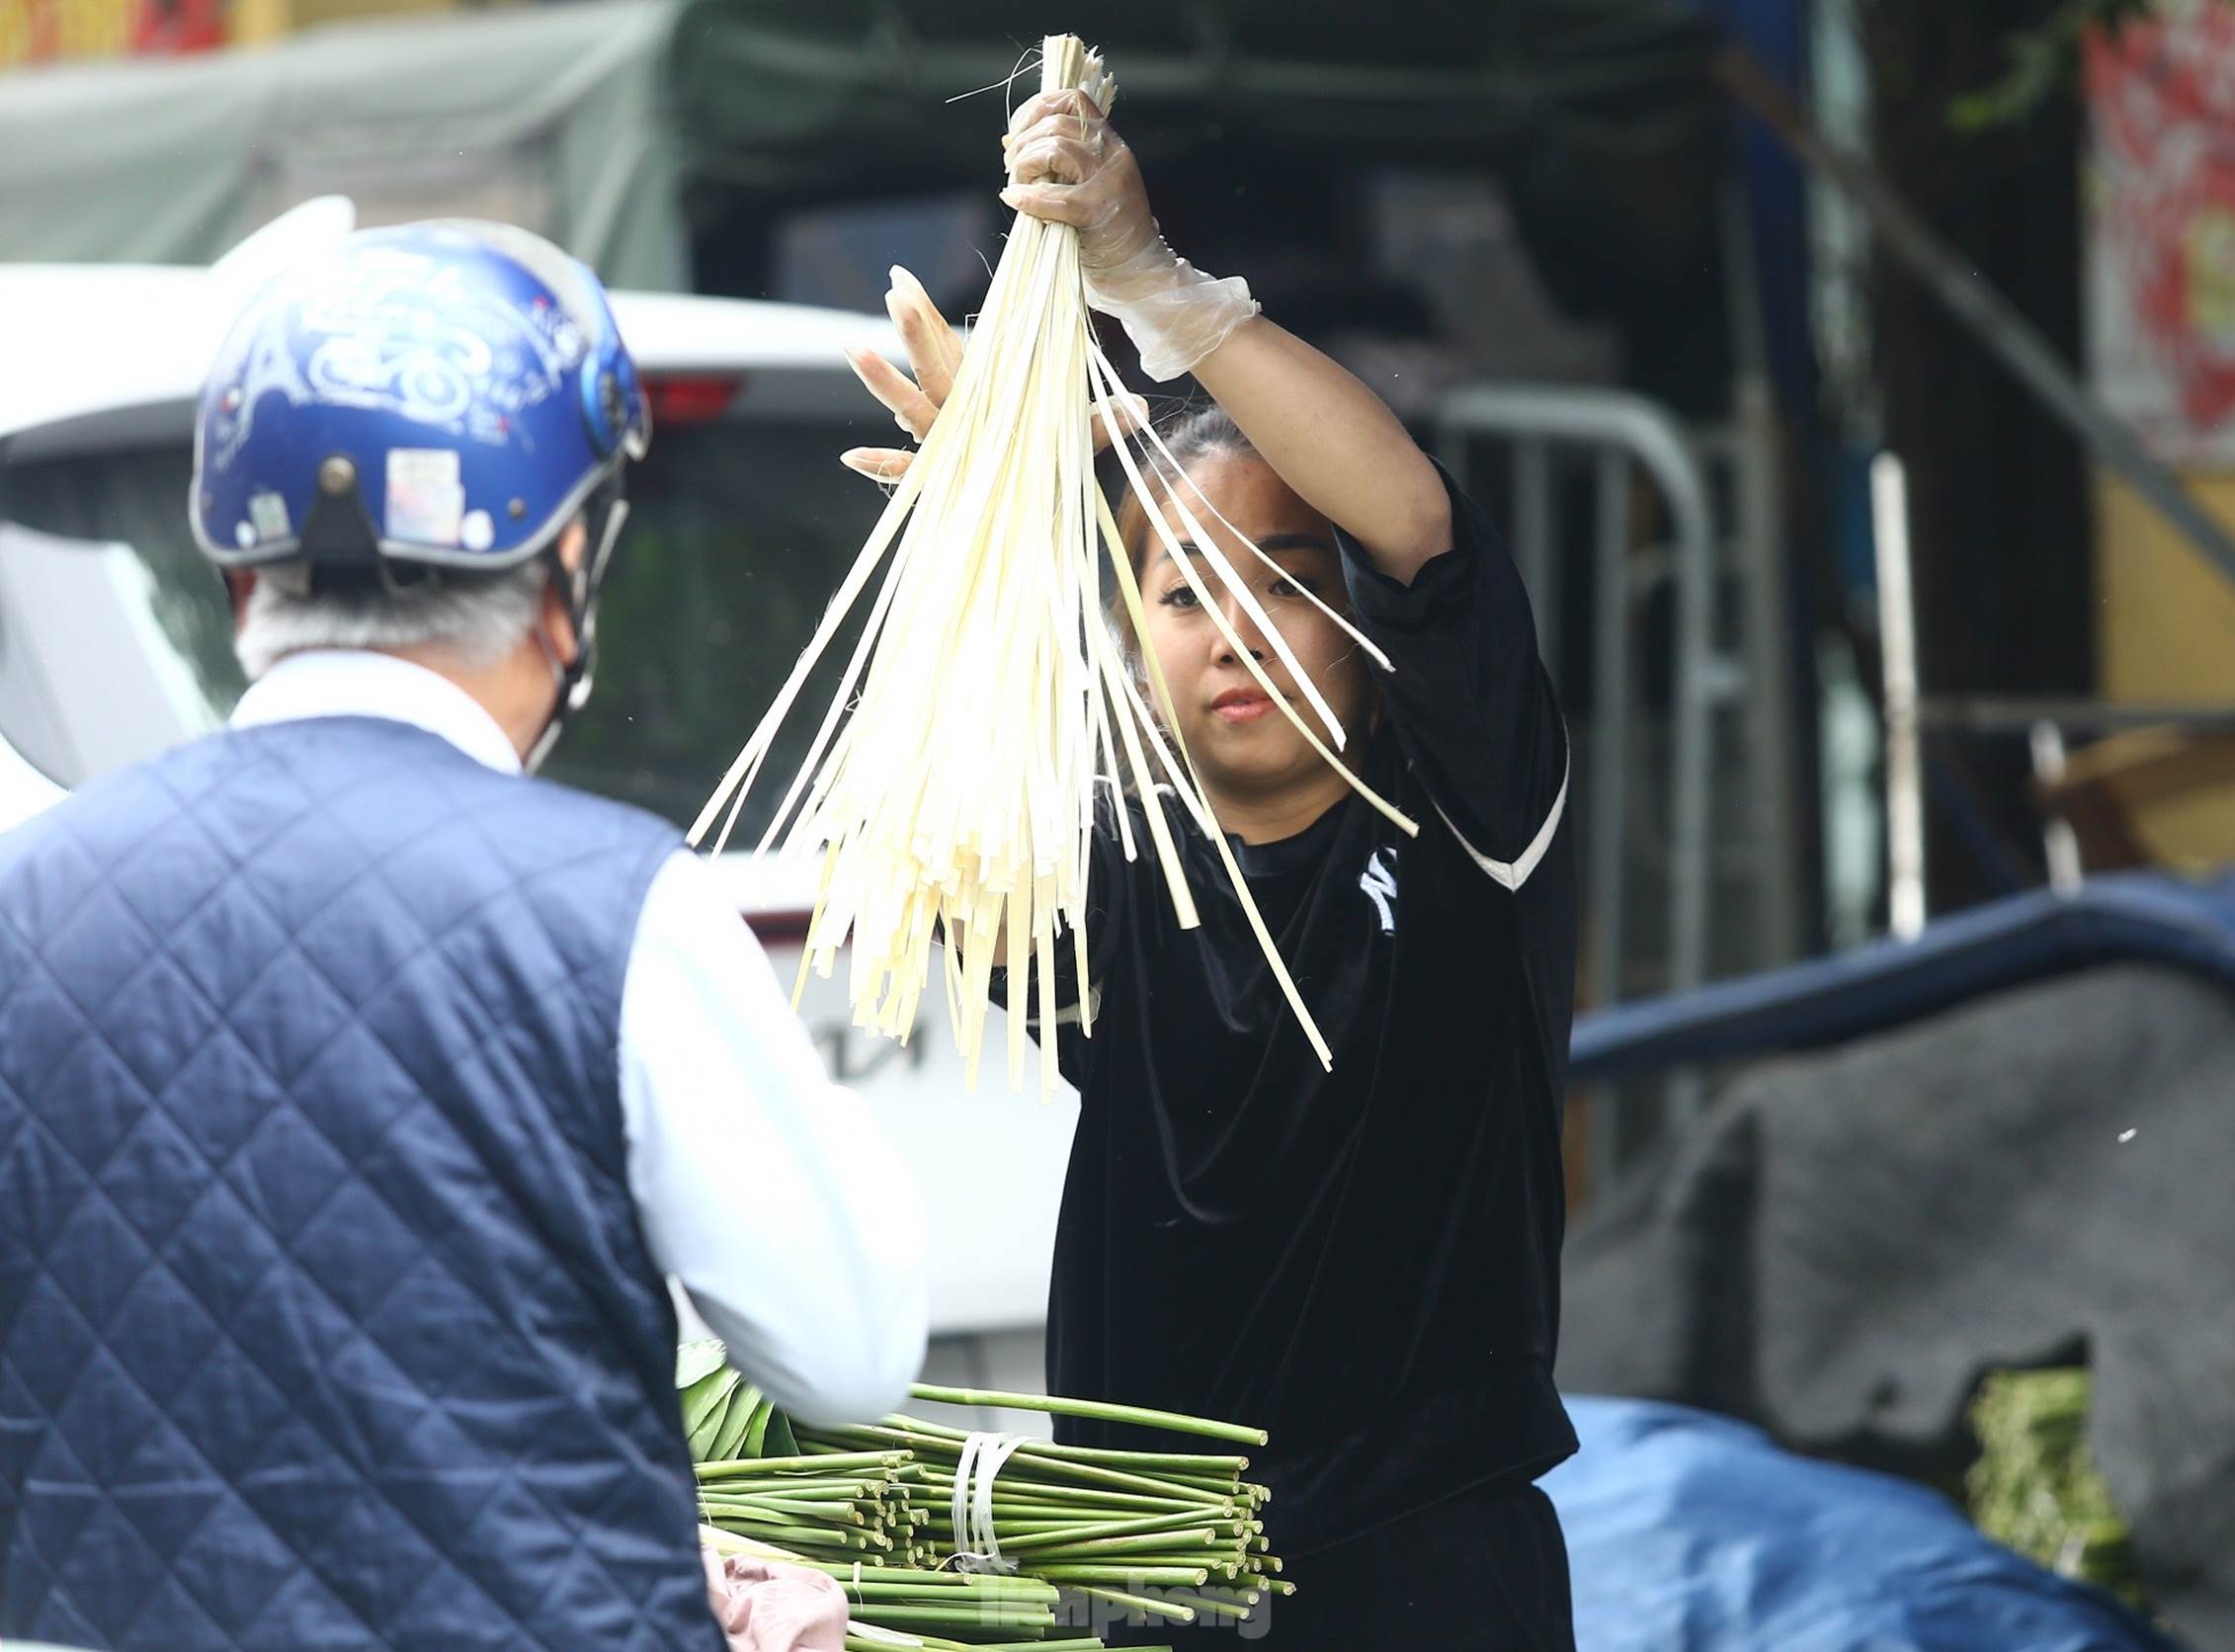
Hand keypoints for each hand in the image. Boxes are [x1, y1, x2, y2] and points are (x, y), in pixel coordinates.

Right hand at [839, 264, 1148, 482]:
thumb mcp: (1074, 441)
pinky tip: (850, 459)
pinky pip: (905, 472)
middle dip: (914, 332)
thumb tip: (1140, 405)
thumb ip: (1102, 423)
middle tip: (894, 291)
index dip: (931, 316)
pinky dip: (880, 466)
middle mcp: (957, 414)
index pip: (957, 348)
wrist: (1031, 514)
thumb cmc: (1045, 468)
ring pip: (912, 408)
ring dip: (885, 383)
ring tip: (857, 351)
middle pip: (932, 366)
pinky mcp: (940, 479)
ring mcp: (944, 444)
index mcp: (984, 395)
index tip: (905, 281)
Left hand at [996, 92, 1259, 382]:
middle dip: (1021, 143)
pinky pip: (1054, 194)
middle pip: (1055, 122)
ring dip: (1023, 165)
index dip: (1035, 108)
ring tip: (1017, 187)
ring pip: (1054, 148)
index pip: (1071, 99)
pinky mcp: (1098, 211)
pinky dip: (1027, 197)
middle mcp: (1112, 153)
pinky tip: (1016, 201)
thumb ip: (1059, 159)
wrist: (1137, 273)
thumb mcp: (1085, 183)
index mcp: (1110, 142)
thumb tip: (1010, 139)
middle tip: (1012, 170)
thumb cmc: (1103, 233)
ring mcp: (1108, 181)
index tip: (1016, 133)